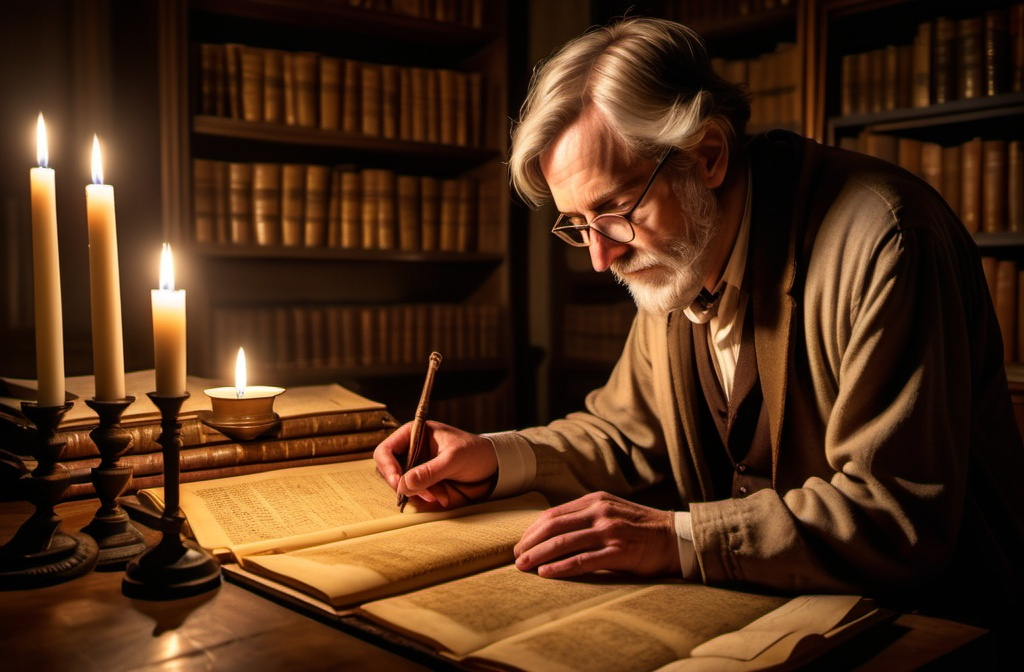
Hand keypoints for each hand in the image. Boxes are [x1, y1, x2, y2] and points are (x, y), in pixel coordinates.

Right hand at [374, 420, 497, 507]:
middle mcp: (412, 449)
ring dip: (418, 493)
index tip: (398, 484)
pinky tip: (442, 497)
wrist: (493, 465)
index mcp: (414, 433)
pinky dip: (426, 497)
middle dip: (405, 485)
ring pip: (403, 484)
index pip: (386, 450)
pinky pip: (415, 492)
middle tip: (426, 495)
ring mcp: (417, 465)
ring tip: (439, 496)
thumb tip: (404, 484)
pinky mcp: (424, 480)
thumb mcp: (453, 460)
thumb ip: (429, 471)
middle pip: (390, 471)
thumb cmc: (474, 452)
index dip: (388, 468)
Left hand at [514, 492, 680, 578]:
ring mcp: (610, 531)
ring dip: (538, 555)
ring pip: (563, 543)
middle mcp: (600, 512)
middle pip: (553, 526)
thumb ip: (586, 516)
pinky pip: (583, 561)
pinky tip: (546, 574)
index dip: (532, 530)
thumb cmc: (640, 529)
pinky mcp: (619, 552)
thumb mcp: (612, 511)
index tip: (520, 543)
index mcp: (595, 500)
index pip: (553, 514)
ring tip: (522, 567)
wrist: (675, 539)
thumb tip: (553, 531)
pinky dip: (561, 567)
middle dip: (530, 542)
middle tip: (515, 557)